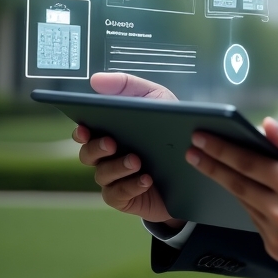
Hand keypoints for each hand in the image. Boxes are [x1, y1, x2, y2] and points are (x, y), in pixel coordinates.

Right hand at [73, 73, 184, 227]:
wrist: (196, 162)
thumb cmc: (170, 126)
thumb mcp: (156, 98)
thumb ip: (127, 86)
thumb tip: (95, 80)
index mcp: (110, 130)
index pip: (85, 131)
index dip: (80, 130)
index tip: (84, 127)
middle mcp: (107, 155)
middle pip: (88, 154)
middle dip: (97, 148)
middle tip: (112, 142)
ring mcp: (115, 177)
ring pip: (102, 174)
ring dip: (118, 167)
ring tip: (136, 160)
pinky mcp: (126, 197)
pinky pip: (118, 194)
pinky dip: (131, 186)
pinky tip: (146, 179)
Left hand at [187, 119, 277, 277]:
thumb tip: (266, 125)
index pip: (247, 161)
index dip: (220, 148)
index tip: (200, 137)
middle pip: (236, 182)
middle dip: (211, 165)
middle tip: (191, 151)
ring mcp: (276, 233)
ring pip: (243, 202)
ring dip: (227, 184)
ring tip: (211, 167)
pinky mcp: (276, 249)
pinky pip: (254, 221)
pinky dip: (248, 204)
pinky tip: (245, 192)